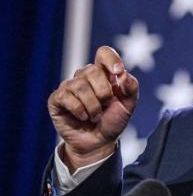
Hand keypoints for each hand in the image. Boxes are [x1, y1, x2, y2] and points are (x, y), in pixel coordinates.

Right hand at [47, 46, 138, 171]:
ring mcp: (70, 87)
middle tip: (106, 105)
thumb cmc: (113, 120)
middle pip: (92, 70)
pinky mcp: (57, 99)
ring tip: (96, 116)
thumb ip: (131, 87)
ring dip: (93, 105)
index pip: (104, 53)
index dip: (110, 59)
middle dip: (104, 92)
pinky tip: (83, 117)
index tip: (118, 72)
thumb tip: (122, 74)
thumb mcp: (129, 104)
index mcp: (104, 73)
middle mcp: (85, 76)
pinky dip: (79, 109)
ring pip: (79, 85)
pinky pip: (66, 97)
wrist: (99, 142)